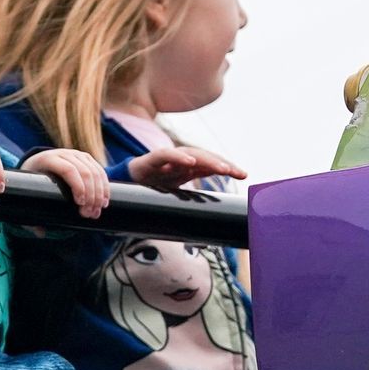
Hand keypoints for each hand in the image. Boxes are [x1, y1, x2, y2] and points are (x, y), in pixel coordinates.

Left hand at [22, 148, 109, 218]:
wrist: (37, 162)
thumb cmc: (32, 183)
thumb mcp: (28, 193)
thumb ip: (31, 213)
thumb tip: (41, 232)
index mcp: (48, 160)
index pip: (68, 170)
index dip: (78, 186)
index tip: (80, 203)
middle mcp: (64, 154)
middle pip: (84, 172)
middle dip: (91, 194)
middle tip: (89, 213)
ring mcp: (76, 155)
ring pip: (94, 172)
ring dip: (99, 193)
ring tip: (97, 211)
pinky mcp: (86, 158)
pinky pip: (99, 171)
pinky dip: (104, 186)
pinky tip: (104, 200)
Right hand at [128, 145, 246, 191]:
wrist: (125, 184)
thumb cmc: (152, 189)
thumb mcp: (176, 195)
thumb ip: (192, 199)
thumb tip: (214, 215)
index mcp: (188, 168)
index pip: (211, 165)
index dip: (228, 168)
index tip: (243, 175)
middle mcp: (181, 160)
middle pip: (205, 158)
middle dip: (222, 164)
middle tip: (237, 173)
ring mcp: (167, 158)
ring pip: (191, 154)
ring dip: (208, 160)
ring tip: (222, 168)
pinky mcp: (152, 159)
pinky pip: (166, 154)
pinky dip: (179, 156)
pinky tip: (191, 162)